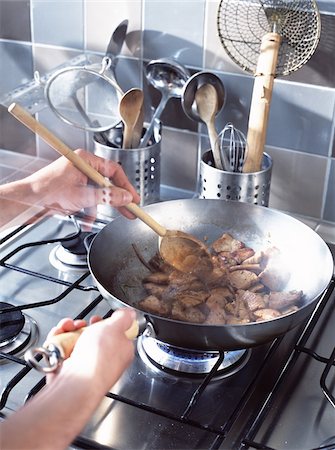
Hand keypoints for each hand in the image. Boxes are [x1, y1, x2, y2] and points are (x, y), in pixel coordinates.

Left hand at [26, 149, 140, 218]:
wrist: (28, 201)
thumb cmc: (47, 191)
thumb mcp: (83, 196)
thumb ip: (107, 197)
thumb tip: (125, 197)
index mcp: (85, 160)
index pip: (114, 171)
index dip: (126, 186)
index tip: (134, 199)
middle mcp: (83, 167)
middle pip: (108, 182)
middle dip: (118, 198)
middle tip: (131, 210)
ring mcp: (78, 178)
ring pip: (98, 193)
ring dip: (100, 207)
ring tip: (108, 217)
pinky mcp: (73, 189)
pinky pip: (88, 198)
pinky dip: (89, 210)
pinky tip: (87, 220)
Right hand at [46, 309, 135, 392]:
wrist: (76, 381)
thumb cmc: (99, 358)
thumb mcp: (116, 327)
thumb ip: (124, 318)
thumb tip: (129, 314)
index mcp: (121, 351)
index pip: (117, 334)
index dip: (107, 323)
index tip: (100, 319)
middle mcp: (104, 360)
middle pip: (94, 336)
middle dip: (84, 326)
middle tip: (81, 324)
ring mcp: (85, 366)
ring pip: (76, 341)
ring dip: (69, 330)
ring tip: (67, 327)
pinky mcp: (68, 370)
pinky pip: (62, 350)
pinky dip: (57, 340)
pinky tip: (57, 335)